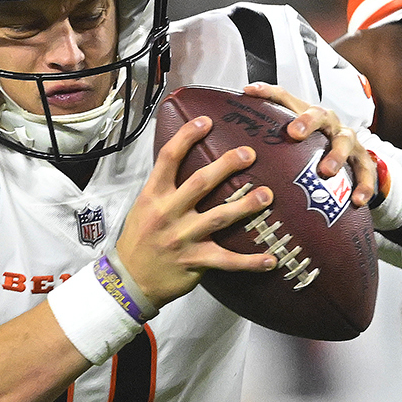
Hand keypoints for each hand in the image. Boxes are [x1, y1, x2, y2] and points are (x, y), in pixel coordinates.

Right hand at [113, 116, 279, 308]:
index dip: (187, 137)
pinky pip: (227, 261)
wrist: (129, 280)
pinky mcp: (195, 261)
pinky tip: (271, 259)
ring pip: (219, 218)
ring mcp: (182, 238)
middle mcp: (168, 213)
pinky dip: (251, 262)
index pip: (169, 159)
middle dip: (226, 166)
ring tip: (266, 195)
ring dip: (245, 206)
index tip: (206, 121)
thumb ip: (166, 187)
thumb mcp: (144, 207)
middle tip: (249, 154)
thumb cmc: (139, 239)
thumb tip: (190, 160)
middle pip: (200, 183)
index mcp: (154, 196)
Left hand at [243, 82, 379, 206]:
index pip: (286, 98)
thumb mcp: (292, 138)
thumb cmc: (314, 146)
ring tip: (326, 172)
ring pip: (344, 141)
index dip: (268, 93)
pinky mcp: (362, 160)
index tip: (249, 92)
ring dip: (336, 156)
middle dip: (307, 122)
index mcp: (307, 115)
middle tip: (295, 134)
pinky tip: (356, 200)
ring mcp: (348, 140)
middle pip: (319, 114)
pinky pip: (365, 172)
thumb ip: (268, 133)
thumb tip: (236, 125)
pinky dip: (363, 185)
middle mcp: (329, 123)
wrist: (352, 156)